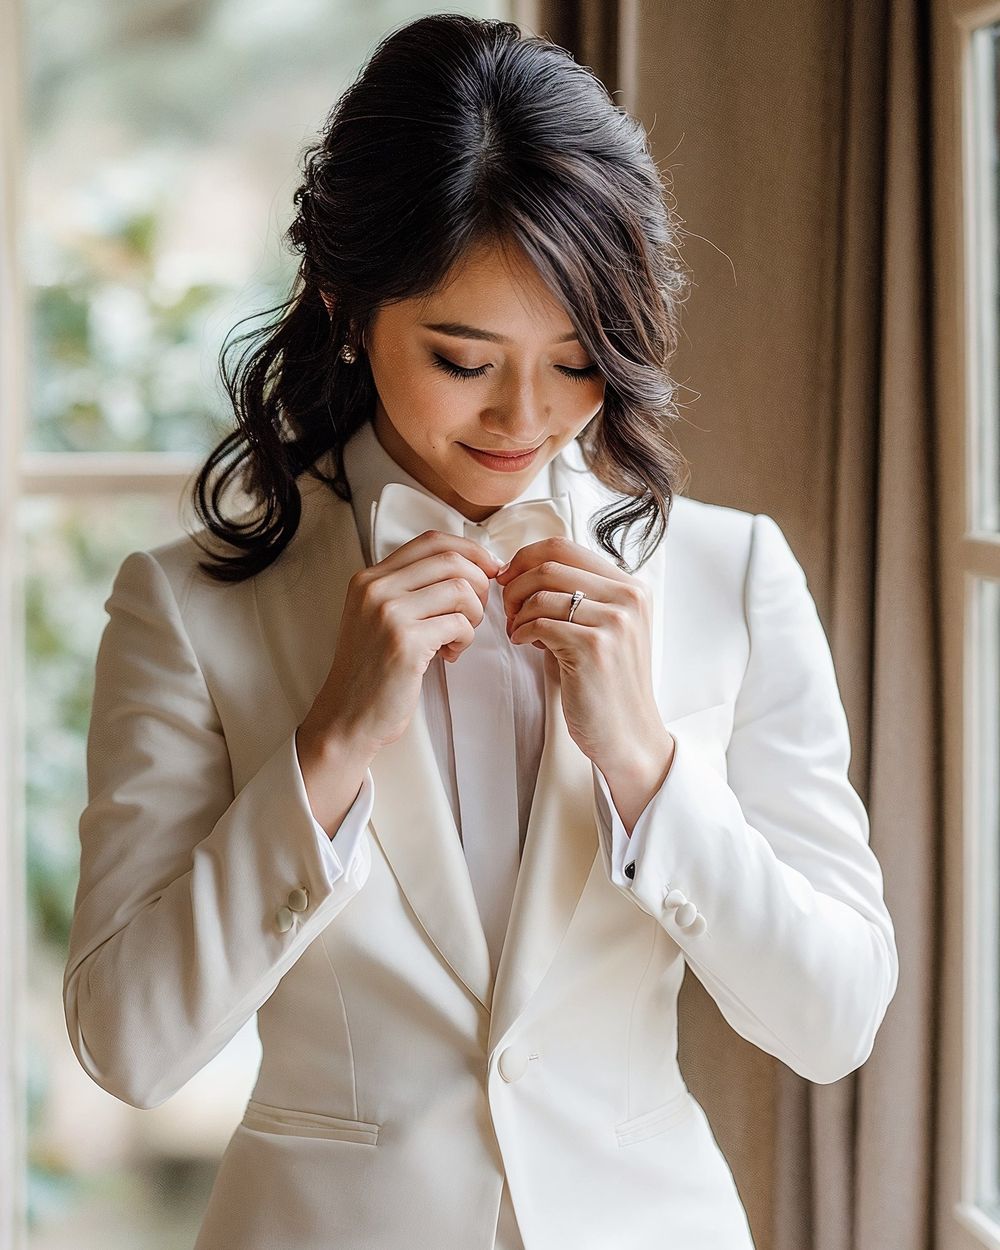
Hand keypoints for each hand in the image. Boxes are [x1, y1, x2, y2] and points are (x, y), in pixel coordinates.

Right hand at [300, 531, 501, 758]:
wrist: (348, 717)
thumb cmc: (373, 671)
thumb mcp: (380, 618)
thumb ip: (411, 590)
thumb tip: (470, 567)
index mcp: (369, 578)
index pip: (430, 541)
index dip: (469, 550)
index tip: (489, 568)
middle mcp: (375, 589)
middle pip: (451, 560)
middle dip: (478, 584)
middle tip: (473, 613)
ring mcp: (389, 614)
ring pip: (461, 590)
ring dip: (473, 615)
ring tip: (458, 637)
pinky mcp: (405, 642)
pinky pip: (459, 624)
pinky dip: (465, 639)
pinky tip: (449, 655)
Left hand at [496, 535, 670, 775]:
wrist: (628, 734)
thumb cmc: (607, 683)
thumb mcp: (605, 628)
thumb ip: (579, 595)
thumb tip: (526, 568)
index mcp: (630, 587)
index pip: (564, 546)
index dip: (525, 558)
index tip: (508, 578)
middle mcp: (628, 598)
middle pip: (549, 564)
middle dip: (516, 585)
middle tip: (509, 611)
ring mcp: (615, 622)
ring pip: (541, 593)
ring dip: (517, 612)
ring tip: (518, 632)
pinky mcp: (595, 647)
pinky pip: (540, 622)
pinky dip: (522, 631)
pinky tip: (525, 644)